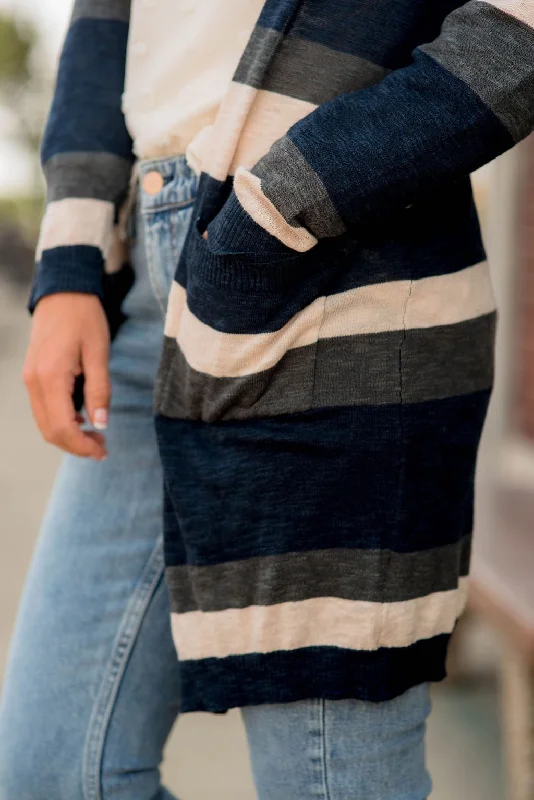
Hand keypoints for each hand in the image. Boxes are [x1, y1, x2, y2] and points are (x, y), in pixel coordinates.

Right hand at [22, 293, 110, 459]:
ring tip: (96, 435)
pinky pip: (43, 410)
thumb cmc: (84, 318)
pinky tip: (82, 419)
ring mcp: (30, 379)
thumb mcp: (99, 353)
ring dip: (69, 436)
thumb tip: (101, 423)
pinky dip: (61, 422)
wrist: (63, 293)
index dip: (83, 446)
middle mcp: (34, 381)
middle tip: (103, 447)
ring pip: (45, 423)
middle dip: (76, 446)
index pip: (63, 427)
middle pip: (50, 431)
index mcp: (51, 376)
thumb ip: (100, 390)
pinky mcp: (32, 376)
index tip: (103, 450)